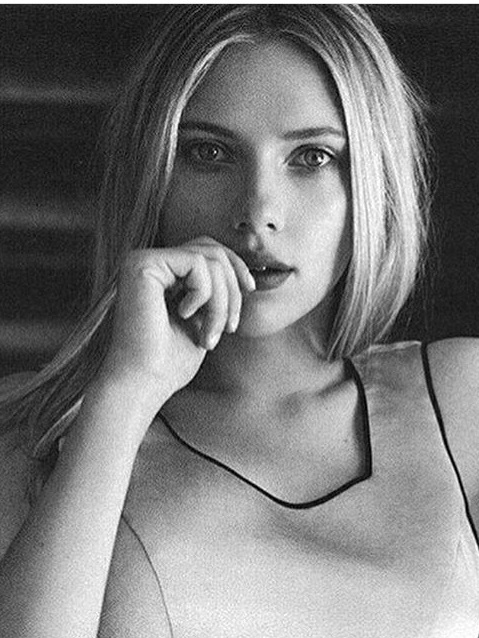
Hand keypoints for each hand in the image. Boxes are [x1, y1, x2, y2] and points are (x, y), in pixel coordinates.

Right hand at [99, 237, 255, 403]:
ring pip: (209, 258)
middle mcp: (148, 261)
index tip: (250, 292)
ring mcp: (142, 260)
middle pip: (212, 249)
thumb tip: (246, 272)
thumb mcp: (204, 318)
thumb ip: (216, 290)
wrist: (143, 383)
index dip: (235, 268)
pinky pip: (197, 263)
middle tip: (228, 328)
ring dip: (221, 301)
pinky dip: (205, 294)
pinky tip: (186, 316)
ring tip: (209, 334)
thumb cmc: (170, 361)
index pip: (208, 250)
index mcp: (161, 272)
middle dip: (232, 288)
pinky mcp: (143, 265)